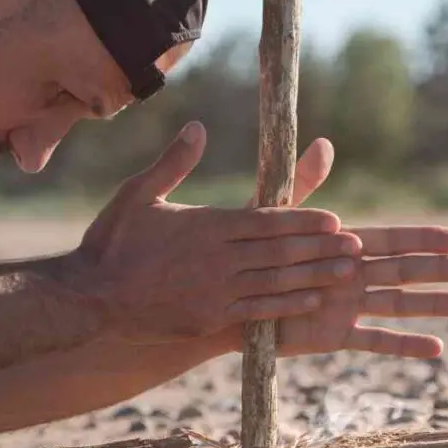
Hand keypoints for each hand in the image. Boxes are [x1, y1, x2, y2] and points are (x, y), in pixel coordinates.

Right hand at [72, 122, 361, 344]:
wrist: (90, 299)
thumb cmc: (112, 242)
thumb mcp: (137, 194)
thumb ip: (172, 163)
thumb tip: (199, 127)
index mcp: (206, 226)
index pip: (267, 221)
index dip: (303, 221)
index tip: (334, 219)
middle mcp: (218, 259)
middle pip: (281, 252)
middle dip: (321, 248)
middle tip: (357, 246)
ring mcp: (216, 292)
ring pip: (277, 282)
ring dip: (315, 276)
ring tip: (347, 273)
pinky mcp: (210, 319)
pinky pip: (258, 312)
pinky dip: (287, 305)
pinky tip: (312, 301)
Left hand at [234, 137, 447, 358]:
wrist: (224, 299)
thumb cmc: (248, 253)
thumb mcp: (276, 217)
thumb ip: (303, 186)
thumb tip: (324, 143)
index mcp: (342, 245)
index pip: (392, 240)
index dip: (424, 240)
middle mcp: (351, 275)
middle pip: (405, 271)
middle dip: (441, 271)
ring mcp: (346, 306)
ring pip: (399, 305)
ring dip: (434, 305)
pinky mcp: (334, 336)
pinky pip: (374, 341)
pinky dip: (403, 344)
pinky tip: (436, 348)